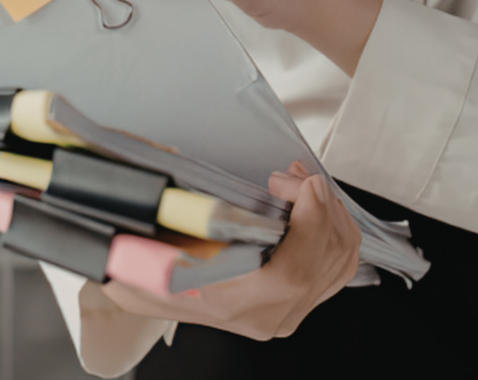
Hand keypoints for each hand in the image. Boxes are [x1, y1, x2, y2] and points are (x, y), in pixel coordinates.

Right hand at [100, 162, 361, 340]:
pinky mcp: (297, 302)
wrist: (147, 284)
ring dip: (328, 210)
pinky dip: (332, 226)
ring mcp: (286, 311)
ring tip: (298, 181)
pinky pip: (337, 264)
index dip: (310, 223)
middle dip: (318, 203)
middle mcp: (265, 314)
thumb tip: (170, 161)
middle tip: (290, 175)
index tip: (302, 183)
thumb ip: (159, 206)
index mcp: (229, 302)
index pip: (293, 273)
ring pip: (339, 259)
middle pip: (325, 259)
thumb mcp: (138, 234)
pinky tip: (310, 201)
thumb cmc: (145, 261)